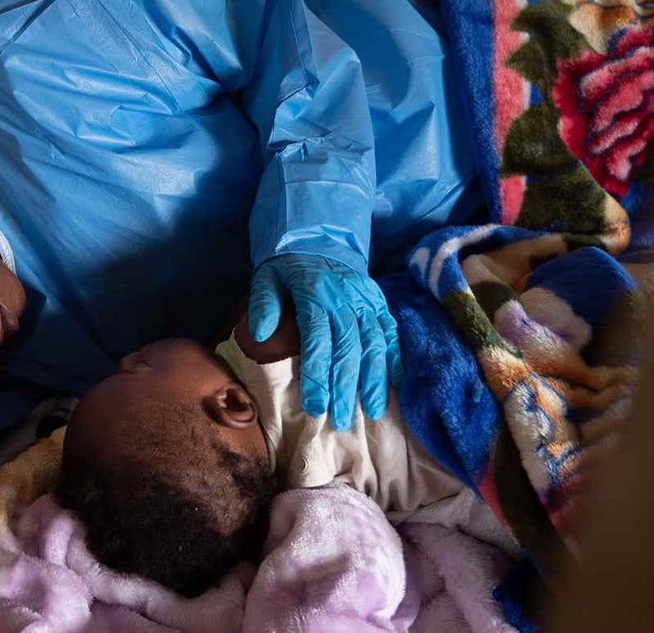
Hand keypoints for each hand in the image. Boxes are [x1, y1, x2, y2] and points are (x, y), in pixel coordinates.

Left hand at [248, 254, 401, 429]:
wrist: (319, 234)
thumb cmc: (288, 264)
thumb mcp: (267, 277)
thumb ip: (263, 304)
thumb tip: (259, 333)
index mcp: (316, 295)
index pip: (318, 341)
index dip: (318, 376)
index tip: (316, 406)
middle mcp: (345, 300)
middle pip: (349, 349)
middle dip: (346, 387)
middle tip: (343, 419)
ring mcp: (366, 301)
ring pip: (374, 344)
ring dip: (375, 379)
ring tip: (373, 410)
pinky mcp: (379, 302)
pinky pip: (390, 332)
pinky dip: (395, 357)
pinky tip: (394, 382)